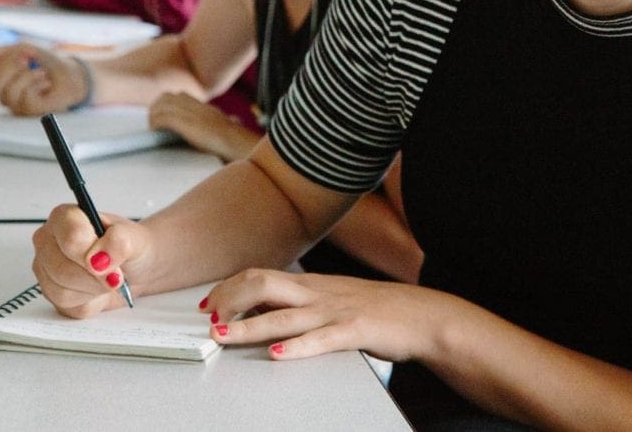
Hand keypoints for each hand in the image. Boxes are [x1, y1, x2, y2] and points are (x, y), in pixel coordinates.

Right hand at [0, 42, 87, 115]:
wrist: (71, 73)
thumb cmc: (47, 62)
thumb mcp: (24, 49)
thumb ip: (1, 53)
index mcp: (2, 78)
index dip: (5, 60)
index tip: (24, 51)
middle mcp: (6, 94)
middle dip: (11, 70)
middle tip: (28, 60)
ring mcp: (18, 104)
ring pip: (10, 93)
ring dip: (27, 77)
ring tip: (42, 72)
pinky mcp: (31, 110)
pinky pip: (25, 99)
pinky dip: (36, 86)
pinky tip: (45, 82)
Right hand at [31, 203, 153, 318]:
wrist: (134, 266)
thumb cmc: (129, 245)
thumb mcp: (133, 237)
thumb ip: (118, 241)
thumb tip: (99, 259)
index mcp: (64, 218)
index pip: (71, 238)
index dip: (94, 255)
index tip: (110, 263)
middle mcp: (48, 241)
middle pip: (63, 269)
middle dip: (95, 277)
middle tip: (115, 274)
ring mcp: (45, 268)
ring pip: (62, 292)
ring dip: (93, 290)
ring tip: (105, 279)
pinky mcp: (50, 293)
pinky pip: (65, 306)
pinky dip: (89, 302)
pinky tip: (96, 289)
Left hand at [149, 91, 248, 161]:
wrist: (232, 141)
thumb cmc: (229, 137)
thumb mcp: (220, 123)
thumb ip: (210, 120)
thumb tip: (214, 124)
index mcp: (200, 105)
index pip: (178, 95)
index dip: (167, 103)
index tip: (162, 114)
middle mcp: (192, 104)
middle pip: (166, 98)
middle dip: (156, 108)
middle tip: (153, 122)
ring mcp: (188, 112)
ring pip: (161, 106)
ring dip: (153, 116)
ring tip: (152, 127)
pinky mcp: (184, 123)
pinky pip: (163, 118)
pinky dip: (156, 123)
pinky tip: (154, 130)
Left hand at [201, 268, 447, 362]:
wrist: (422, 315)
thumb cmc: (378, 310)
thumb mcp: (333, 299)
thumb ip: (301, 303)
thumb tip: (265, 310)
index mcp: (311, 285)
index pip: (260, 276)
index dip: (230, 288)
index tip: (209, 304)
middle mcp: (318, 293)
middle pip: (264, 285)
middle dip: (231, 299)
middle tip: (211, 318)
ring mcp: (335, 311)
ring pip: (284, 316)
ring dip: (250, 326)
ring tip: (224, 334)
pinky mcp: (355, 331)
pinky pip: (321, 339)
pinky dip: (297, 348)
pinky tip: (278, 355)